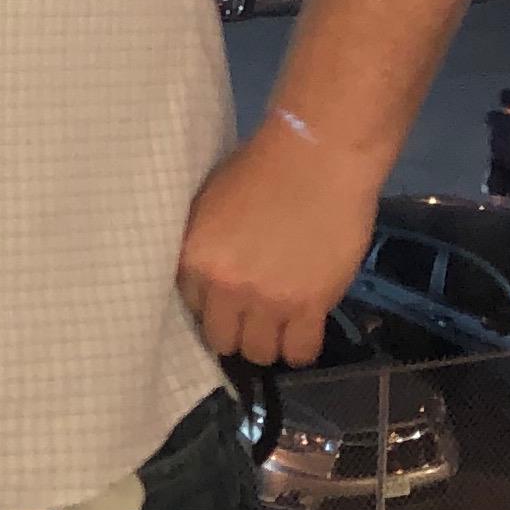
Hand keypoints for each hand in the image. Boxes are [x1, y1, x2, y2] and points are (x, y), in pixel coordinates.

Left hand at [176, 116, 382, 370]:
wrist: (317, 157)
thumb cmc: (262, 167)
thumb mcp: (210, 205)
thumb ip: (204, 245)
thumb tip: (206, 273)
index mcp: (195, 258)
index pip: (192, 306)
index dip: (212, 303)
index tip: (227, 298)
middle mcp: (225, 287)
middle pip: (222, 340)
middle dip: (237, 330)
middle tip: (254, 314)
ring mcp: (268, 301)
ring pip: (259, 353)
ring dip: (269, 341)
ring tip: (281, 324)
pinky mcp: (310, 305)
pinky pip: (300, 353)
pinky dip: (301, 347)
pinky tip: (305, 330)